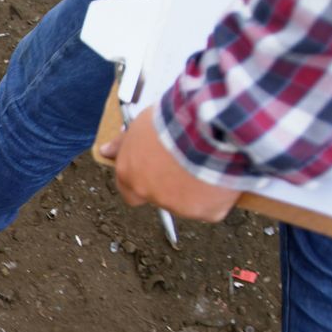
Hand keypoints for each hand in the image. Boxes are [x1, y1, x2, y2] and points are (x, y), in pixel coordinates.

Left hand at [99, 108, 240, 222]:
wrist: (209, 126)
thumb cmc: (175, 120)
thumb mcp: (141, 124)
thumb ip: (123, 142)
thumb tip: (105, 151)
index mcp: (130, 174)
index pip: (129, 190)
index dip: (144, 180)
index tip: (158, 170)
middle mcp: (149, 194)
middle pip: (160, 195)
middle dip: (173, 183)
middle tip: (189, 161)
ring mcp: (178, 205)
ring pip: (188, 202)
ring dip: (197, 188)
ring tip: (210, 161)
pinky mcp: (206, 211)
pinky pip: (214, 207)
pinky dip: (220, 195)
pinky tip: (225, 174)